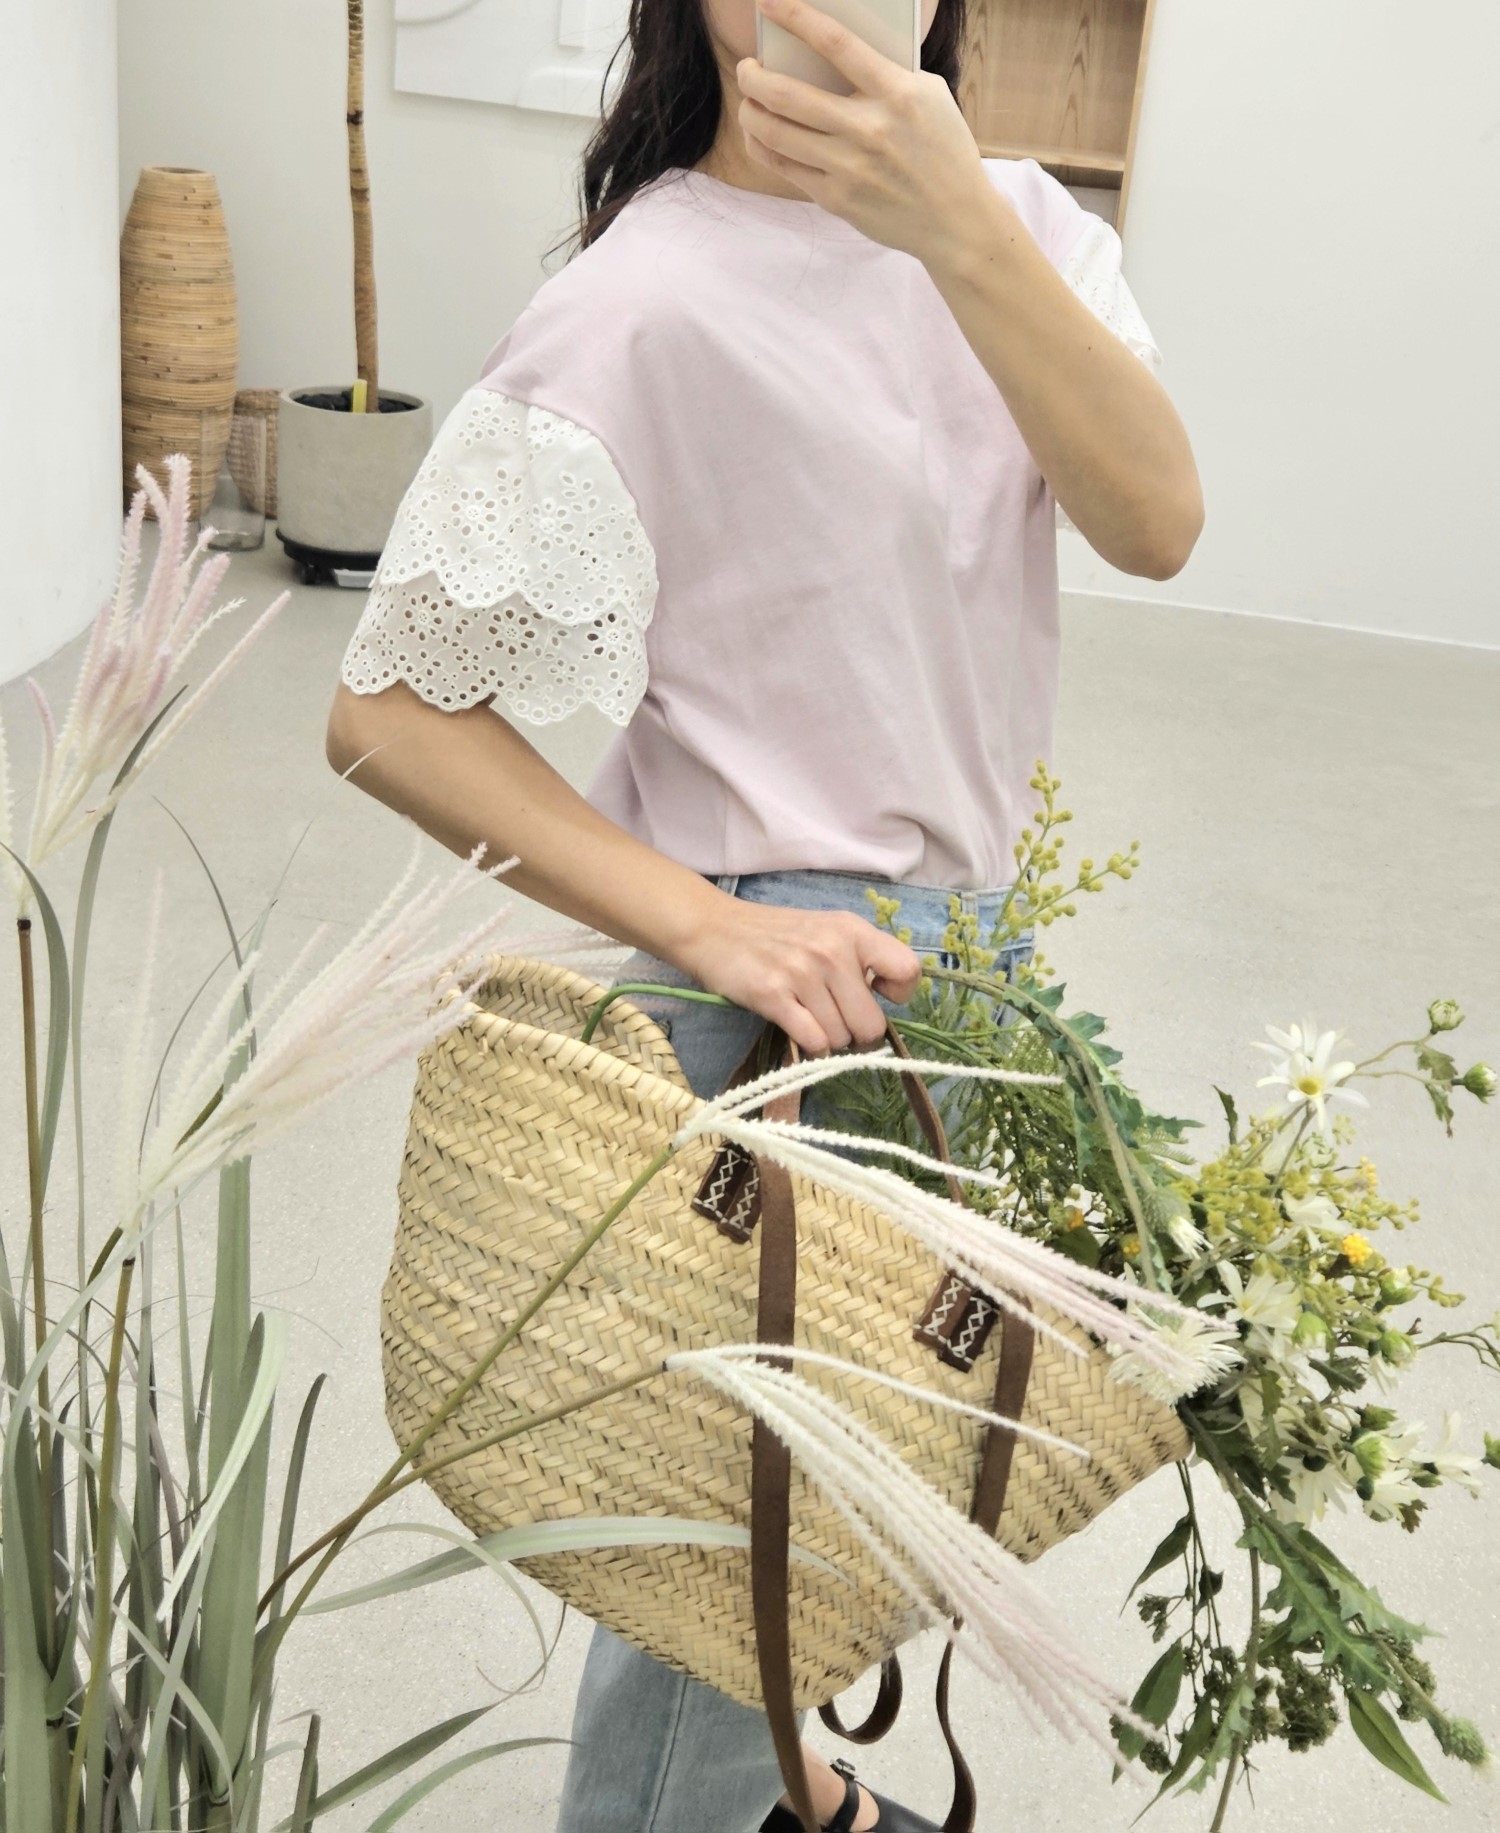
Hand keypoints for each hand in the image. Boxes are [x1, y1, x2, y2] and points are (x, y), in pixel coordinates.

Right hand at [677, 898, 923, 1057]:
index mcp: (853, 931)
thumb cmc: (776, 936)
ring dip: (827, 1038)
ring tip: (807, 1016)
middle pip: (871, 1024)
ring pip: (840, 1038)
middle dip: (855, 1032)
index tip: (875, 994)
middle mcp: (832, 951)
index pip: (908, 971)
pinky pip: (813, 1041)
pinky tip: (796, 1026)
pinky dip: (809, 1045)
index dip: (898, 995)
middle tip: (835, 1019)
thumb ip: (859, 959)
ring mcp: (802, 974)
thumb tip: (883, 1005)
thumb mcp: (826, 931)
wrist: (713, 928)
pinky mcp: (773, 996)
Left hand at [735, 0, 990, 262]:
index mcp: (896, 93)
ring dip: (750, 112)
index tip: (767, 3)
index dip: (795, 17)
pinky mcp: (837, 199)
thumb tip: (834, 53)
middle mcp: (869, 129)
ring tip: (749, 101)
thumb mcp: (930, 97)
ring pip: (777, 133)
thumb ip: (887, 73)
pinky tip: (759, 134)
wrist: (957, 221)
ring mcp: (850, 167)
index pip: (835, 43)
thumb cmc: (944, 151)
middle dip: (753, 76)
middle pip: (788, 94)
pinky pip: (784, 168)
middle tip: (746, 68)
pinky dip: (763, 147)